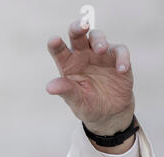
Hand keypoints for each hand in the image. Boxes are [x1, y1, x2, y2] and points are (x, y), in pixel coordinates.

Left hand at [47, 20, 134, 138]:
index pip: (58, 51)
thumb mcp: (76, 100)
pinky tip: (121, 69)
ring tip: (100, 50)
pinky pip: (120, 51)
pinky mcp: (116, 58)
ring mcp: (99, 55)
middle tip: (82, 27)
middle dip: (78, 28)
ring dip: (99, 40)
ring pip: (97, 37)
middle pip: (78, 36)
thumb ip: (65, 91)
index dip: (55, 44)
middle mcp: (82, 55)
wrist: (109, 113)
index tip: (54, 40)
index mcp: (68, 64)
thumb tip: (49, 87)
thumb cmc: (88, 104)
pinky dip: (122, 57)